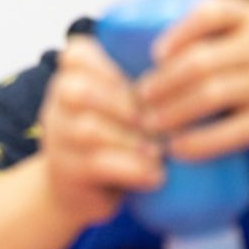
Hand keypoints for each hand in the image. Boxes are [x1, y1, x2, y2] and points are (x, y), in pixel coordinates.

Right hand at [35, 35, 164, 226]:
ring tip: (159, 151)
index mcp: (70, 79)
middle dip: (124, 105)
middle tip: (158, 122)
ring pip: (88, 129)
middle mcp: (56, 106)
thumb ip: (140, 88)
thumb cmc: (116, 140)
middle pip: (79, 91)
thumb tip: (192, 75)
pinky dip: (132, 168)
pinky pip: (96, 163)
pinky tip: (156, 175)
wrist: (81, 194)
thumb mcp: (121, 107)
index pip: (76, 54)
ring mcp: (57, 140)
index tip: (140, 85)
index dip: (108, 66)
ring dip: (131, 140)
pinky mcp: (66, 172)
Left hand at [139, 0, 248, 158]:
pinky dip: (199, 143)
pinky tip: (176, 148)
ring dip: (173, 112)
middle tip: (137, 96)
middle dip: (163, 82)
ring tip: (147, 122)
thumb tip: (126, 34)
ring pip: (212, 97)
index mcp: (246, 17)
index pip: (211, 14)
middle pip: (202, 63)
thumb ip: (200, 22)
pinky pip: (231, 134)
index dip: (179, 34)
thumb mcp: (242, 22)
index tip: (154, 54)